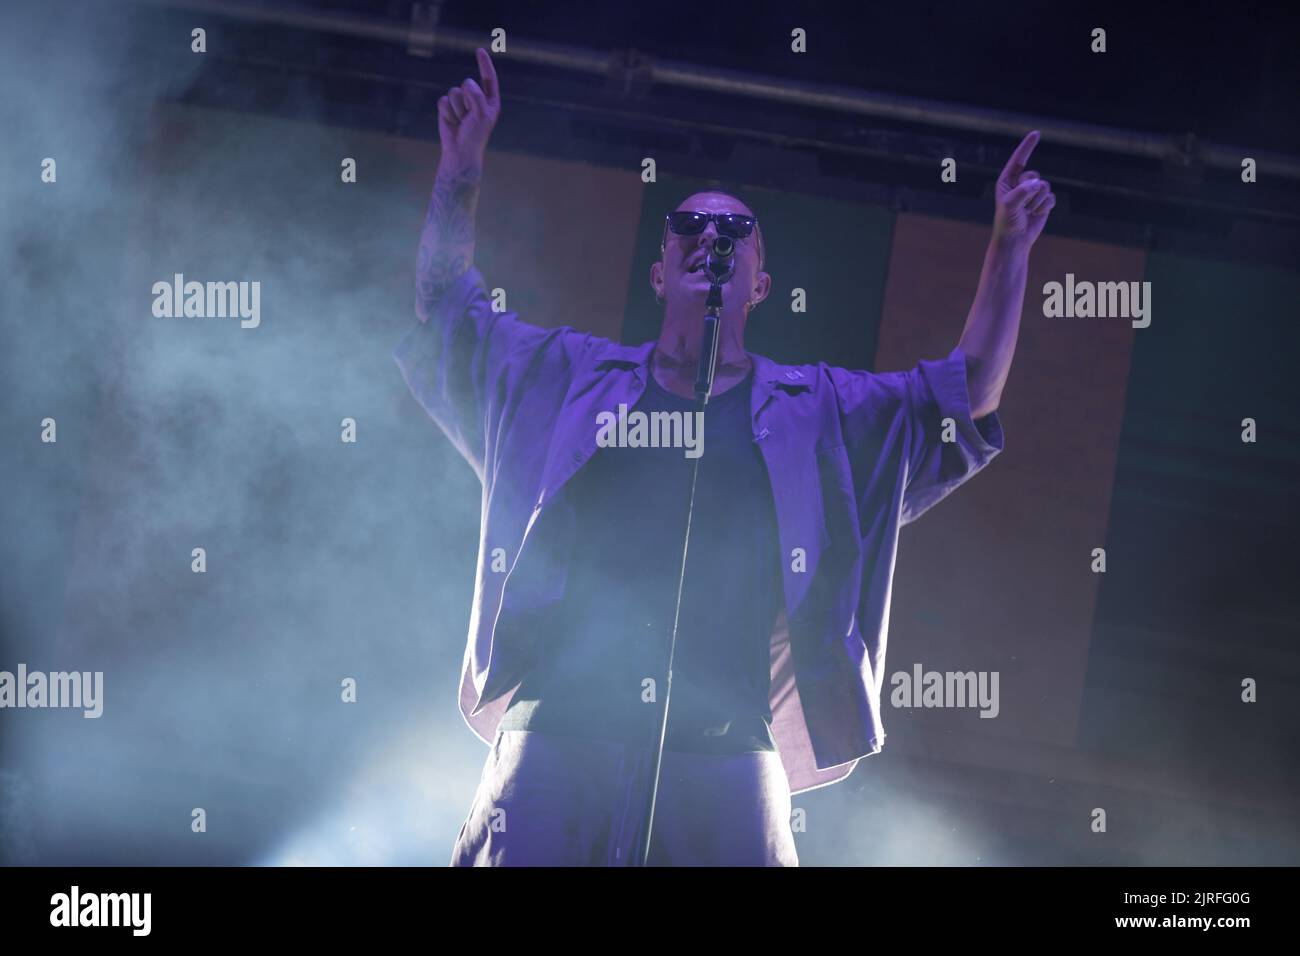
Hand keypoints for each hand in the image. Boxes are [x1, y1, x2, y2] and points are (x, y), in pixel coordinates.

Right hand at [437, 48, 499, 170]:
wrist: (460, 151)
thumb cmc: (475, 135)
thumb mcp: (482, 114)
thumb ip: (477, 96)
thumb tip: (466, 83)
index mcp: (490, 100)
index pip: (488, 77)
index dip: (484, 63)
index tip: (479, 50)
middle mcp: (476, 98)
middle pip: (467, 83)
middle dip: (466, 101)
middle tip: (469, 118)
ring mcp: (461, 102)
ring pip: (454, 91)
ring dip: (457, 109)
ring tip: (461, 121)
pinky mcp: (447, 107)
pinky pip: (443, 100)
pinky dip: (447, 112)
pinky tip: (452, 122)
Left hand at [992, 131, 1054, 247]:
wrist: (1015, 239)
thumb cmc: (1007, 222)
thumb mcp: (1009, 206)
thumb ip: (1021, 192)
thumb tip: (1037, 183)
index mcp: (1007, 180)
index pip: (1019, 159)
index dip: (1028, 146)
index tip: (1036, 133)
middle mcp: (1021, 183)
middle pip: (1035, 176)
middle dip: (1030, 192)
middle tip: (1021, 206)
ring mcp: (1033, 192)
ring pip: (1045, 187)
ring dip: (1037, 202)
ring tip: (1027, 212)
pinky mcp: (1043, 201)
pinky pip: (1051, 197)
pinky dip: (1044, 207)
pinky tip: (1036, 214)